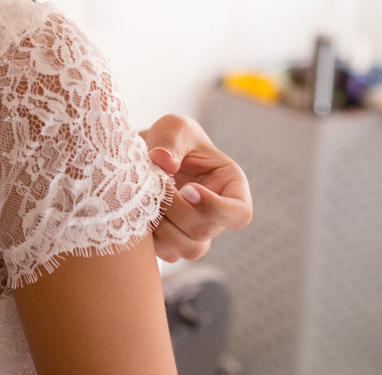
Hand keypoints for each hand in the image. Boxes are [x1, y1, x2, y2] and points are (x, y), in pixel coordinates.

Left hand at [140, 115, 252, 261]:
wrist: (146, 152)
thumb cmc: (170, 137)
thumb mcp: (172, 127)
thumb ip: (169, 140)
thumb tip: (164, 163)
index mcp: (230, 185)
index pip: (240, 213)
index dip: (216, 208)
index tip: (187, 189)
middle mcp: (218, 212)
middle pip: (206, 230)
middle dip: (175, 210)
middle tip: (154, 186)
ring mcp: (198, 230)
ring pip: (191, 249)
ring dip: (163, 228)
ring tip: (147, 200)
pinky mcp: (176, 240)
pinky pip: (169, 254)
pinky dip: (152, 240)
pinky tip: (141, 213)